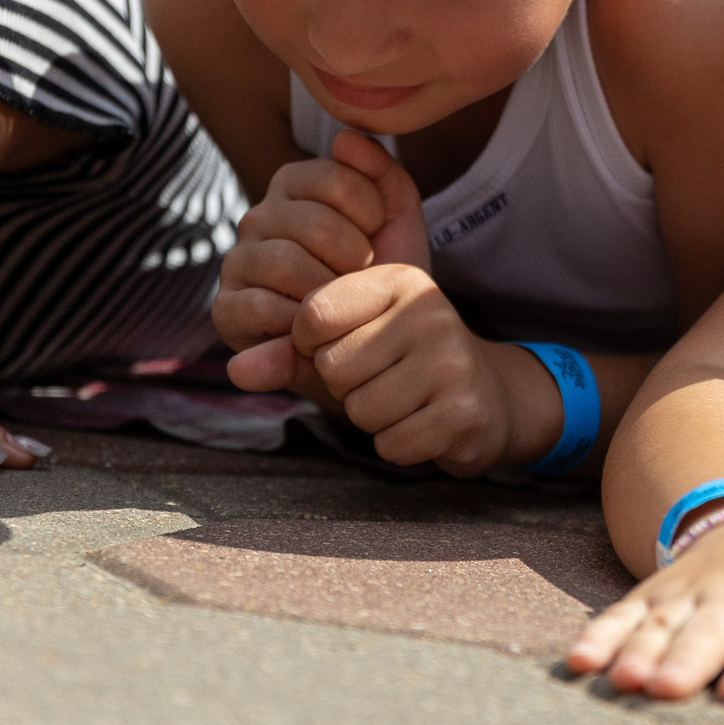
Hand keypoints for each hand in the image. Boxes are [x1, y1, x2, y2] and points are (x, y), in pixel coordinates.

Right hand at [217, 130, 427, 391]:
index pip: (335, 176)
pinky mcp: (225, 308)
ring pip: (285, 262)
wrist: (368, 342)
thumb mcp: (398, 221)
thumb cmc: (381, 274)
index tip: (376, 237)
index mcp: (294, 184)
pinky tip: (316, 328)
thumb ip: (383, 171)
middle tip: (361, 278)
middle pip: (314, 222)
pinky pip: (261, 307)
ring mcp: (237, 261)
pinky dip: (300, 323)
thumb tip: (344, 137)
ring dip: (330, 292)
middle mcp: (258, 215)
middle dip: (354, 259)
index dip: (370, 213)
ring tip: (343, 302)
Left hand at [287, 262, 539, 472]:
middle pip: (334, 367)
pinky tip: (423, 424)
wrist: (487, 396)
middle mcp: (430, 311)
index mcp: (400, 279)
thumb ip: (287, 353)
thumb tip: (236, 370)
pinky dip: (398, 445)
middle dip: (347, 387)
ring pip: (361, 409)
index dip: (314, 346)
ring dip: (372, 419)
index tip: (349, 345)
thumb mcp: (347, 343)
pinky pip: (390, 444)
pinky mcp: (463, 411)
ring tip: (405, 401)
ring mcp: (452, 361)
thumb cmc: (401, 365)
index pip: (314, 315)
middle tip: (385, 378)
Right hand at [567, 515, 723, 700]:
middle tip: (668, 688)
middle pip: (710, 630)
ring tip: (625, 679)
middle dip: (688, 659)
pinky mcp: (653, 594)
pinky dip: (600, 634)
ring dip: (640, 649)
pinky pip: (623, 611)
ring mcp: (689, 592)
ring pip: (662, 622)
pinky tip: (580, 661)